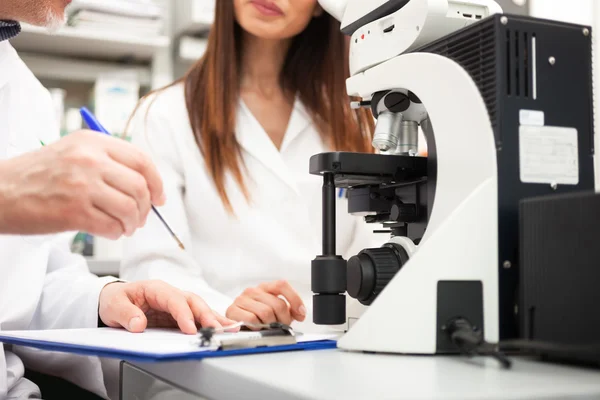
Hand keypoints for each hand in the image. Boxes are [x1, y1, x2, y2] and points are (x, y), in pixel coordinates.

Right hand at [0, 130, 164, 237]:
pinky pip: (111, 226)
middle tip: (142, 217)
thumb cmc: (37, 175)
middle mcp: (89, 160)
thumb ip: (107, 161)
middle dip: (147, 207)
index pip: (141, 160)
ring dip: (134, 223)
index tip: (160, 197)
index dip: (157, 182)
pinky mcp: (73, 212)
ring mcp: (82, 186)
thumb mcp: (72, 152)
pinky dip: (116, 233)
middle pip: (140, 186)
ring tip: (126, 227)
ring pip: (130, 208)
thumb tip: (145, 183)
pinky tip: (110, 232)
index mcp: (92, 142)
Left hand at [99, 280, 237, 333]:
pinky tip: (223, 328)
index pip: (175, 299)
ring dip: (214, 318)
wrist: (113, 300)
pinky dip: (210, 323)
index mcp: (156, 288)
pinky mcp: (178, 315)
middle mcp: (170, 294)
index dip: (184, 314)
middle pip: (192, 302)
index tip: (189, 329)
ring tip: (229, 328)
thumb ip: (126, 314)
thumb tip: (139, 324)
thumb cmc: (115, 299)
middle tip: (216, 328)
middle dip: (206, 315)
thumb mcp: (114, 305)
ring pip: (199, 308)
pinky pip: (196, 318)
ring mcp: (176, 304)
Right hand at [226, 280, 305, 328]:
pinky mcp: (233, 310)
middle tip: (282, 326)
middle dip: (284, 319)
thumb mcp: (276, 310)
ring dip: (271, 325)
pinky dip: (257, 326)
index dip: (294, 299)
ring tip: (268, 328)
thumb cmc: (258, 316)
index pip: (282, 285)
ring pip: (265, 313)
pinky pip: (251, 319)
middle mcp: (254, 291)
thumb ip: (290, 310)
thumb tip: (301, 313)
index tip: (300, 313)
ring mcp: (242, 299)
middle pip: (277, 304)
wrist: (236, 322)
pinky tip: (256, 327)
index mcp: (265, 287)